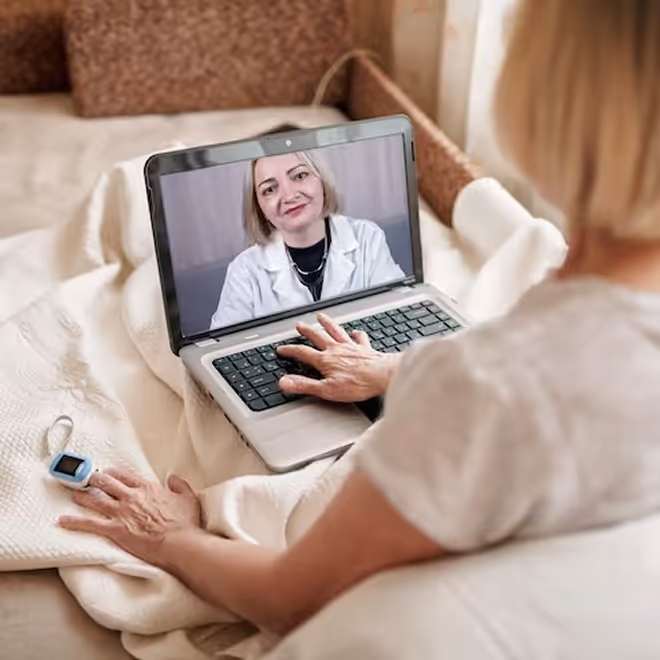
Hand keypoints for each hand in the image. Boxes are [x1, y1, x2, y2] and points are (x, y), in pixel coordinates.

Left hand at [58, 468, 202, 567]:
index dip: (114, 473)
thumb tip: (173, 478)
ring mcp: (121, 513)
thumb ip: (179, 485)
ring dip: (82, 496)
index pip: (125, 475)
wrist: (179, 543)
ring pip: (95, 501)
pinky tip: (63, 521)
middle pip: (106, 483)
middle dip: (94, 479)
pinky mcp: (114, 530)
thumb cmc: (184, 522)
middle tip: (86, 478)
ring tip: (73, 494)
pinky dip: (75, 522)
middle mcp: (131, 497)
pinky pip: (90, 525)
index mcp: (147, 488)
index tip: (108, 473)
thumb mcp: (188, 497)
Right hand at [276, 313, 401, 402]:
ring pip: (336, 331)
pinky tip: (355, 331)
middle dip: (307, 331)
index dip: (290, 350)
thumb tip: (284, 383)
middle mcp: (337, 350)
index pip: (302, 352)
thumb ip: (304, 385)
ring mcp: (351, 347)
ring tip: (321, 317)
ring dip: (327, 323)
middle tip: (299, 325)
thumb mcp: (326, 390)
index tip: (281, 349)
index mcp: (325, 360)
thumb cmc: (357, 384)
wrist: (382, 376)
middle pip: (318, 336)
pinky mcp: (365, 349)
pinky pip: (360, 338)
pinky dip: (356, 334)